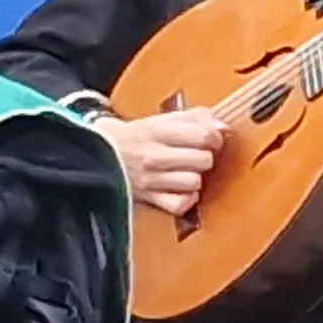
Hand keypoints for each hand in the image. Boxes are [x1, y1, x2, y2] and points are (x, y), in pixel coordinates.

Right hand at [101, 109, 225, 216]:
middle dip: (204, 157)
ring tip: (185, 173)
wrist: (99, 155)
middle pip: (204, 160)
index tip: (210, 139)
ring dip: (194, 179)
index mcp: (157, 130)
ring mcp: (152, 180)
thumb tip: (223, 127)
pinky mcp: (150, 200)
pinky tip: (181, 190)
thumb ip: (195, 117)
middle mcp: (154, 156)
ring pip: (195, 183)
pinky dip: (185, 199)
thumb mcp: (162, 119)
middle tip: (195, 156)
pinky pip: (181, 204)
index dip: (214, 138)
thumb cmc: (137, 138)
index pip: (203, 135)